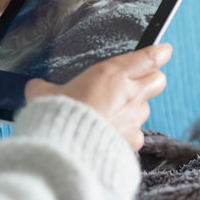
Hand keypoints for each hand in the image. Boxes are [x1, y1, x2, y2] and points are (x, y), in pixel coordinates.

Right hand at [24, 44, 171, 150]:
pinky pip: (136, 134)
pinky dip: (127, 134)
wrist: (67, 149)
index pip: (149, 57)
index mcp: (114, 74)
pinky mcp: (133, 140)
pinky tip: (112, 136)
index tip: (164, 50)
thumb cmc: (59, 116)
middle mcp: (131, 94)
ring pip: (145, 108)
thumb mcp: (46, 95)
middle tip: (140, 81)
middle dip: (153, 78)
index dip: (160, 52)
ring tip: (115, 114)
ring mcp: (135, 118)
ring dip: (135, 108)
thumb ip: (44, 88)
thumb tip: (35, 87)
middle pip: (158, 80)